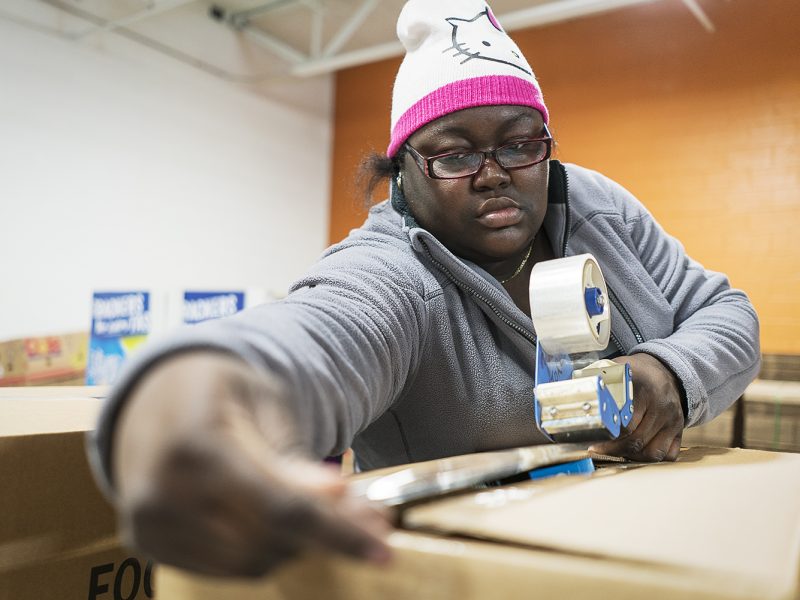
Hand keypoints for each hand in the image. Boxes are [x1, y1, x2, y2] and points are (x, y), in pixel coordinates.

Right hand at [113, 352, 391, 576]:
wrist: (152, 395)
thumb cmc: (220, 391)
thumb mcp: (264, 404)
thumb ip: (294, 457)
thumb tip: (338, 499)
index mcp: (196, 444)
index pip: (280, 507)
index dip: (336, 532)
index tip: (382, 548)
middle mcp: (163, 491)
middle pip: (267, 540)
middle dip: (325, 535)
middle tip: (367, 520)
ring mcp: (149, 524)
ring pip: (248, 562)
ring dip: (294, 546)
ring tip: (320, 514)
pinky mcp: (147, 543)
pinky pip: (222, 568)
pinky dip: (260, 551)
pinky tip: (278, 523)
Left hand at [590, 353, 684, 461]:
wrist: (668, 371)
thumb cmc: (635, 372)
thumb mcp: (616, 367)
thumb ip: (596, 378)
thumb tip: (569, 389)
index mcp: (645, 387)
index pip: (626, 422)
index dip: (607, 434)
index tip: (592, 439)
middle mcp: (662, 406)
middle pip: (637, 440)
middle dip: (613, 448)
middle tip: (596, 448)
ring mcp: (673, 421)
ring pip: (652, 452)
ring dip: (630, 456)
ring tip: (613, 451)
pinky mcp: (679, 431)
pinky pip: (667, 455)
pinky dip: (649, 458)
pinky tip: (634, 452)